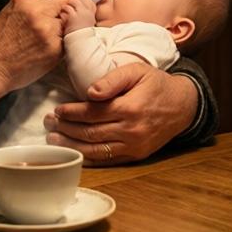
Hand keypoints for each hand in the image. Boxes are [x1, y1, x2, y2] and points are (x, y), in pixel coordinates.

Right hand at [0, 0, 94, 98]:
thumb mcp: (14, 8)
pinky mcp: (54, 49)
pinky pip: (72, 38)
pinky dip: (71, 40)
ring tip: (70, 29)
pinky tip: (62, 44)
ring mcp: (48, 30)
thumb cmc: (0, 39)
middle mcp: (38, 11)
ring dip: (78, 23)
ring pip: (76, 19)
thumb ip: (39, 0)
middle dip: (83, 3)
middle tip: (84, 9)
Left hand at [44, 64, 197, 165]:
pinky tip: (74, 153)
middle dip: (66, 129)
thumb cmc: (156, 84)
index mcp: (130, 108)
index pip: (92, 113)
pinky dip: (89, 158)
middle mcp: (131, 130)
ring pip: (96, 150)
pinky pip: (108, 160)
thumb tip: (89, 92)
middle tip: (48, 124)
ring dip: (72, 146)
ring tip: (54, 140)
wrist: (183, 105)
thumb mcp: (137, 71)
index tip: (57, 110)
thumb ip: (112, 79)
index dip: (72, 112)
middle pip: (90, 133)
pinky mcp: (137, 156)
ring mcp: (134, 146)